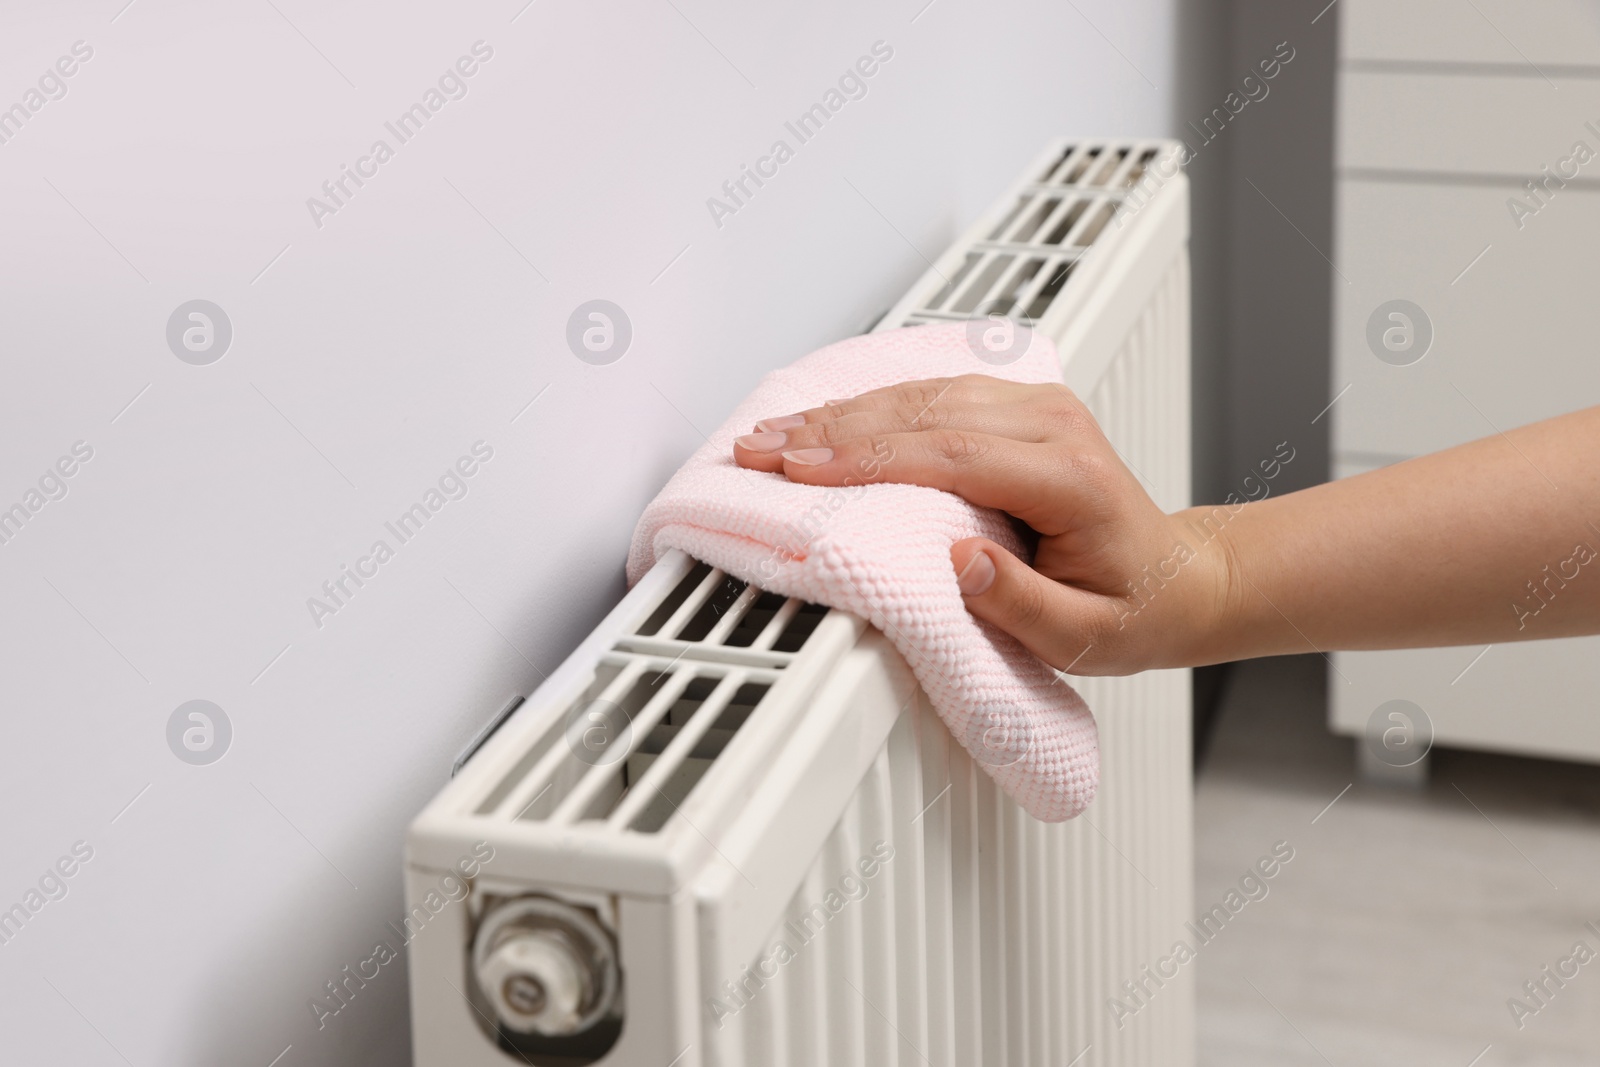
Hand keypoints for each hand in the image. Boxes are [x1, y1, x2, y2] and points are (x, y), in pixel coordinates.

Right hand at [732, 374, 1233, 674]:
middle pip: (922, 413)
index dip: (866, 459)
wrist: (1181, 576)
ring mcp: (1036, 405)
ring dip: (840, 413)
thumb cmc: (1134, 608)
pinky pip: (933, 393)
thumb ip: (1022, 603)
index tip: (799, 470)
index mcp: (1068, 476)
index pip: (949, 454)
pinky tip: (826, 417)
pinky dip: (871, 406)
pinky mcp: (1017, 405)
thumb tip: (958, 562)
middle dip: (830, 430)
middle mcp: (1051, 425)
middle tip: (757, 449)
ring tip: (772, 434)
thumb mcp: (1085, 636)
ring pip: (920, 394)